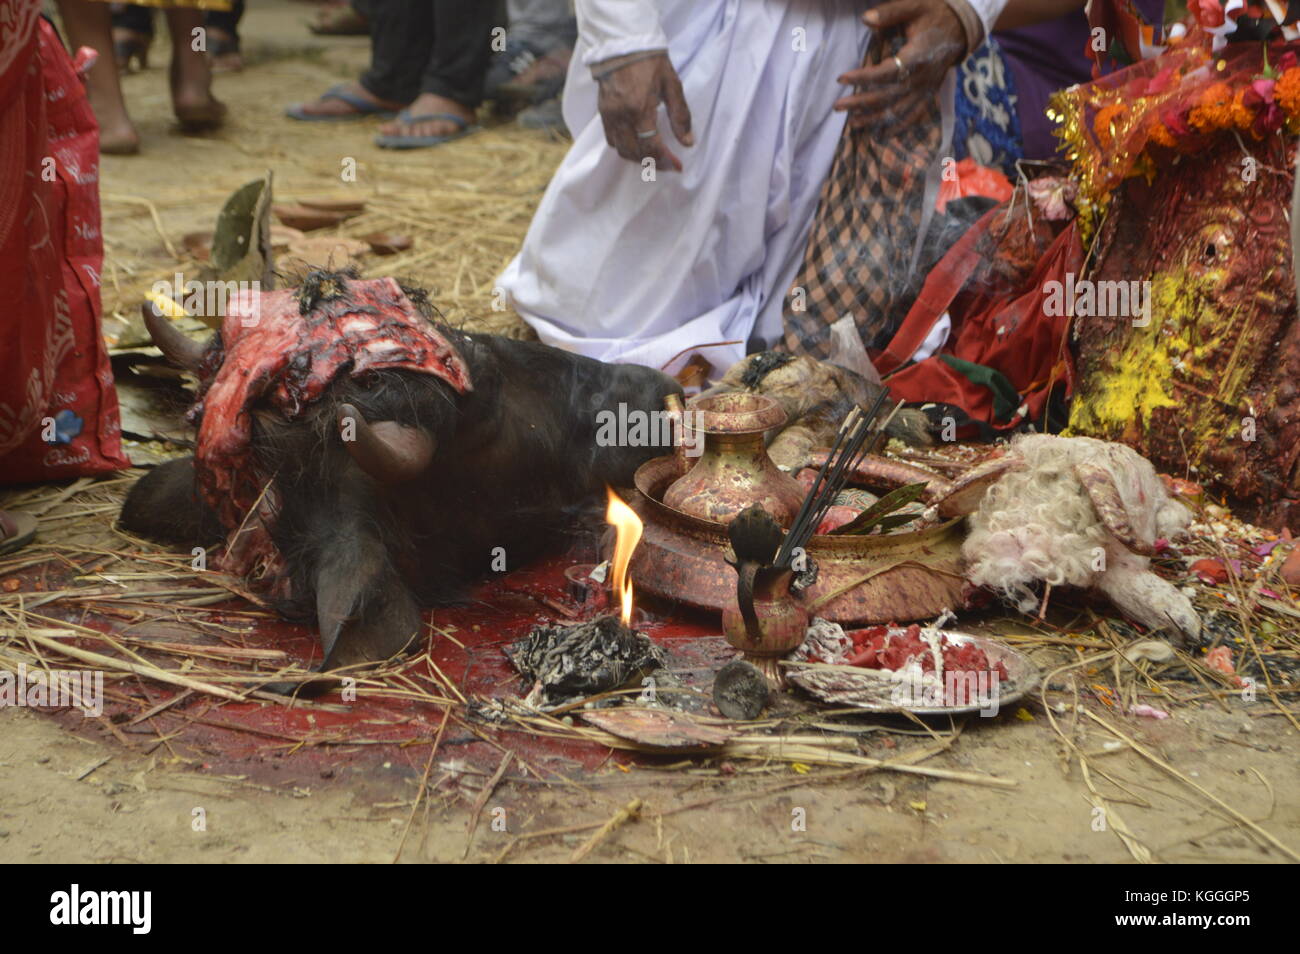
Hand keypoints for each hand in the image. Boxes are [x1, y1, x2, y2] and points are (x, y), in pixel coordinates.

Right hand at [595, 52, 693, 171]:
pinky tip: (637, 144)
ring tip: (654, 156)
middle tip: (668, 163)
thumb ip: (680, 116)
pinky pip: (611, 140)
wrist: (623, 43)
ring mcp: (609, 116)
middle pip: (635, 154)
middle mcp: (621, 117)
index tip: (678, 166)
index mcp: (640, 109)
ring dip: (638, 158)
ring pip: (621, 150)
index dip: (666, 161)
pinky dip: (625, 148)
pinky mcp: (603, 113)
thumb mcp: (672, 85)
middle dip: (653, 163)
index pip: (652, 147)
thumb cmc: (650, 61)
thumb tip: (687, 142)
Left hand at [835, 0, 967, 125]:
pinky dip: (898, 127)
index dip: (863, 77)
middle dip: (861, 103)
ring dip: (875, 119)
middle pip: (889, 96)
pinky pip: (914, 116)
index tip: (842, 78)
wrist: (962, 27)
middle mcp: (923, 77)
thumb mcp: (915, 6)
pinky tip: (881, 135)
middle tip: (838, 106)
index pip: (886, 72)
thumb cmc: (934, 14)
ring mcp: (927, 88)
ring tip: (853, 124)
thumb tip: (866, 19)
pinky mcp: (929, 94)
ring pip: (899, 110)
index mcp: (918, 56)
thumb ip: (890, 13)